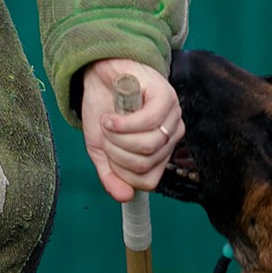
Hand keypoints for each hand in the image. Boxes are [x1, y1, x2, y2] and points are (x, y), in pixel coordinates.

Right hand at [79, 57, 181, 202]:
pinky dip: (123, 124)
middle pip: (146, 164)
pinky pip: (149, 122)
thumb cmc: (104, 110)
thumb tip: (124, 197)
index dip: (122, 172)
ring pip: (148, 146)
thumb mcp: (101, 149)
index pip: (148, 181)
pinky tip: (110, 118)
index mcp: (160, 151)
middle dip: (116, 153)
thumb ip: (111, 174)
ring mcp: (172, 115)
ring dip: (118, 138)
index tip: (107, 153)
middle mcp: (171, 135)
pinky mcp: (166, 96)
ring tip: (107, 123)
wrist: (99, 75)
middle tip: (105, 135)